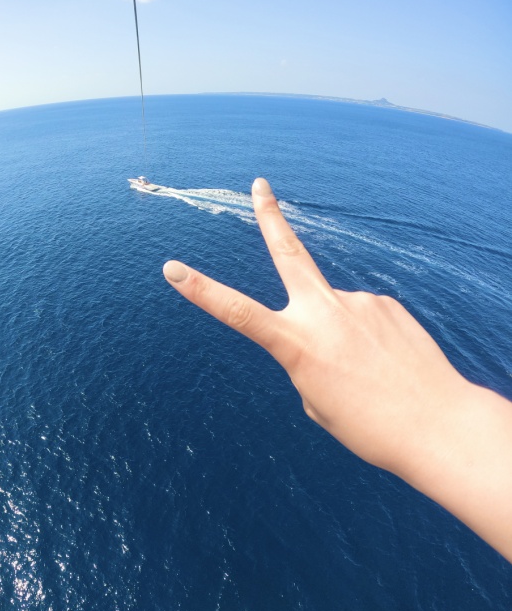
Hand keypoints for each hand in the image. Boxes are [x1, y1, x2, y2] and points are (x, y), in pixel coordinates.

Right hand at [163, 178, 511, 559]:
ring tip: (366, 372)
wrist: (438, 425)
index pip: (236, 312)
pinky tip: (384, 363)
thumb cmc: (370, 426)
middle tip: (260, 184)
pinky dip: (365, 339)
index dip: (200, 290)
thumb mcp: (317, 401)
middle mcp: (323, 313)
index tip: (171, 268)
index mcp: (296, 344)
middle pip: (289, 252)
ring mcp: (358, 302)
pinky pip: (363, 318)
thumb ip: (307, 357)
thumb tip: (324, 327)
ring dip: (339, 337)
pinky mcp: (387, 304)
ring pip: (333, 313)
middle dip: (270, 216)